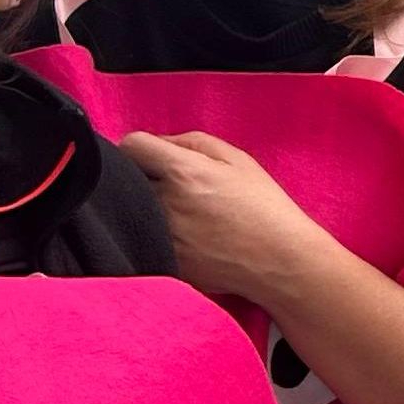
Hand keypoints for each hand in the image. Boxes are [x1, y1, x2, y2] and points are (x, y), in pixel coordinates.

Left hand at [124, 130, 345, 312]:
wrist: (278, 261)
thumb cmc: (263, 206)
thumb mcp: (238, 160)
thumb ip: (192, 142)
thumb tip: (159, 144)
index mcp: (183, 172)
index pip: (131, 145)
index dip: (141, 147)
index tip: (152, 157)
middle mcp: (163, 202)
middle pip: (125, 178)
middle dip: (141, 176)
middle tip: (167, 185)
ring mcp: (158, 236)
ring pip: (130, 210)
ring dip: (144, 206)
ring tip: (176, 213)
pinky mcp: (160, 261)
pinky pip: (142, 238)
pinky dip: (154, 234)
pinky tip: (182, 237)